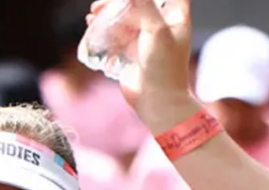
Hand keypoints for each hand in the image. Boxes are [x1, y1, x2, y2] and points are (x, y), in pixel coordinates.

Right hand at [103, 0, 199, 130]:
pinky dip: (105, 26)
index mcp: (176, 19)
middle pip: (141, 2)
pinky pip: (117, 33)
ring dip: (109, 12)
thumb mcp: (156, 29)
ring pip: (126, 16)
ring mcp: (147, 39)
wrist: (156, 101)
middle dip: (120, 0)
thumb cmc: (164, 67)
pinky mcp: (132, 51)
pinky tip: (92, 24)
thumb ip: (144, 3)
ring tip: (94, 14)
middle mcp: (163, 26)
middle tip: (102, 4)